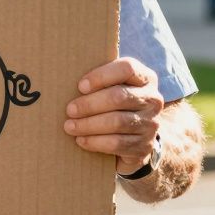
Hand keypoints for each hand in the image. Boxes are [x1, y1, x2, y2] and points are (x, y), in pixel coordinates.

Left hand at [64, 57, 163, 174]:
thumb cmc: (112, 105)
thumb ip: (97, 80)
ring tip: (69, 126)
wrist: (134, 138)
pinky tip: (81, 140)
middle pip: (119, 97)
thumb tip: (62, 74)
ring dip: (88, 125)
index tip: (80, 86)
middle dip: (89, 104)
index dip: (102, 76)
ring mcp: (150, 124)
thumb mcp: (109, 88)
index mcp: (144, 78)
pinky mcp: (144, 146)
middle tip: (69, 110)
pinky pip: (118, 143)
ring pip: (117, 122)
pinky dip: (95, 142)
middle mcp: (152, 99)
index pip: (128, 68)